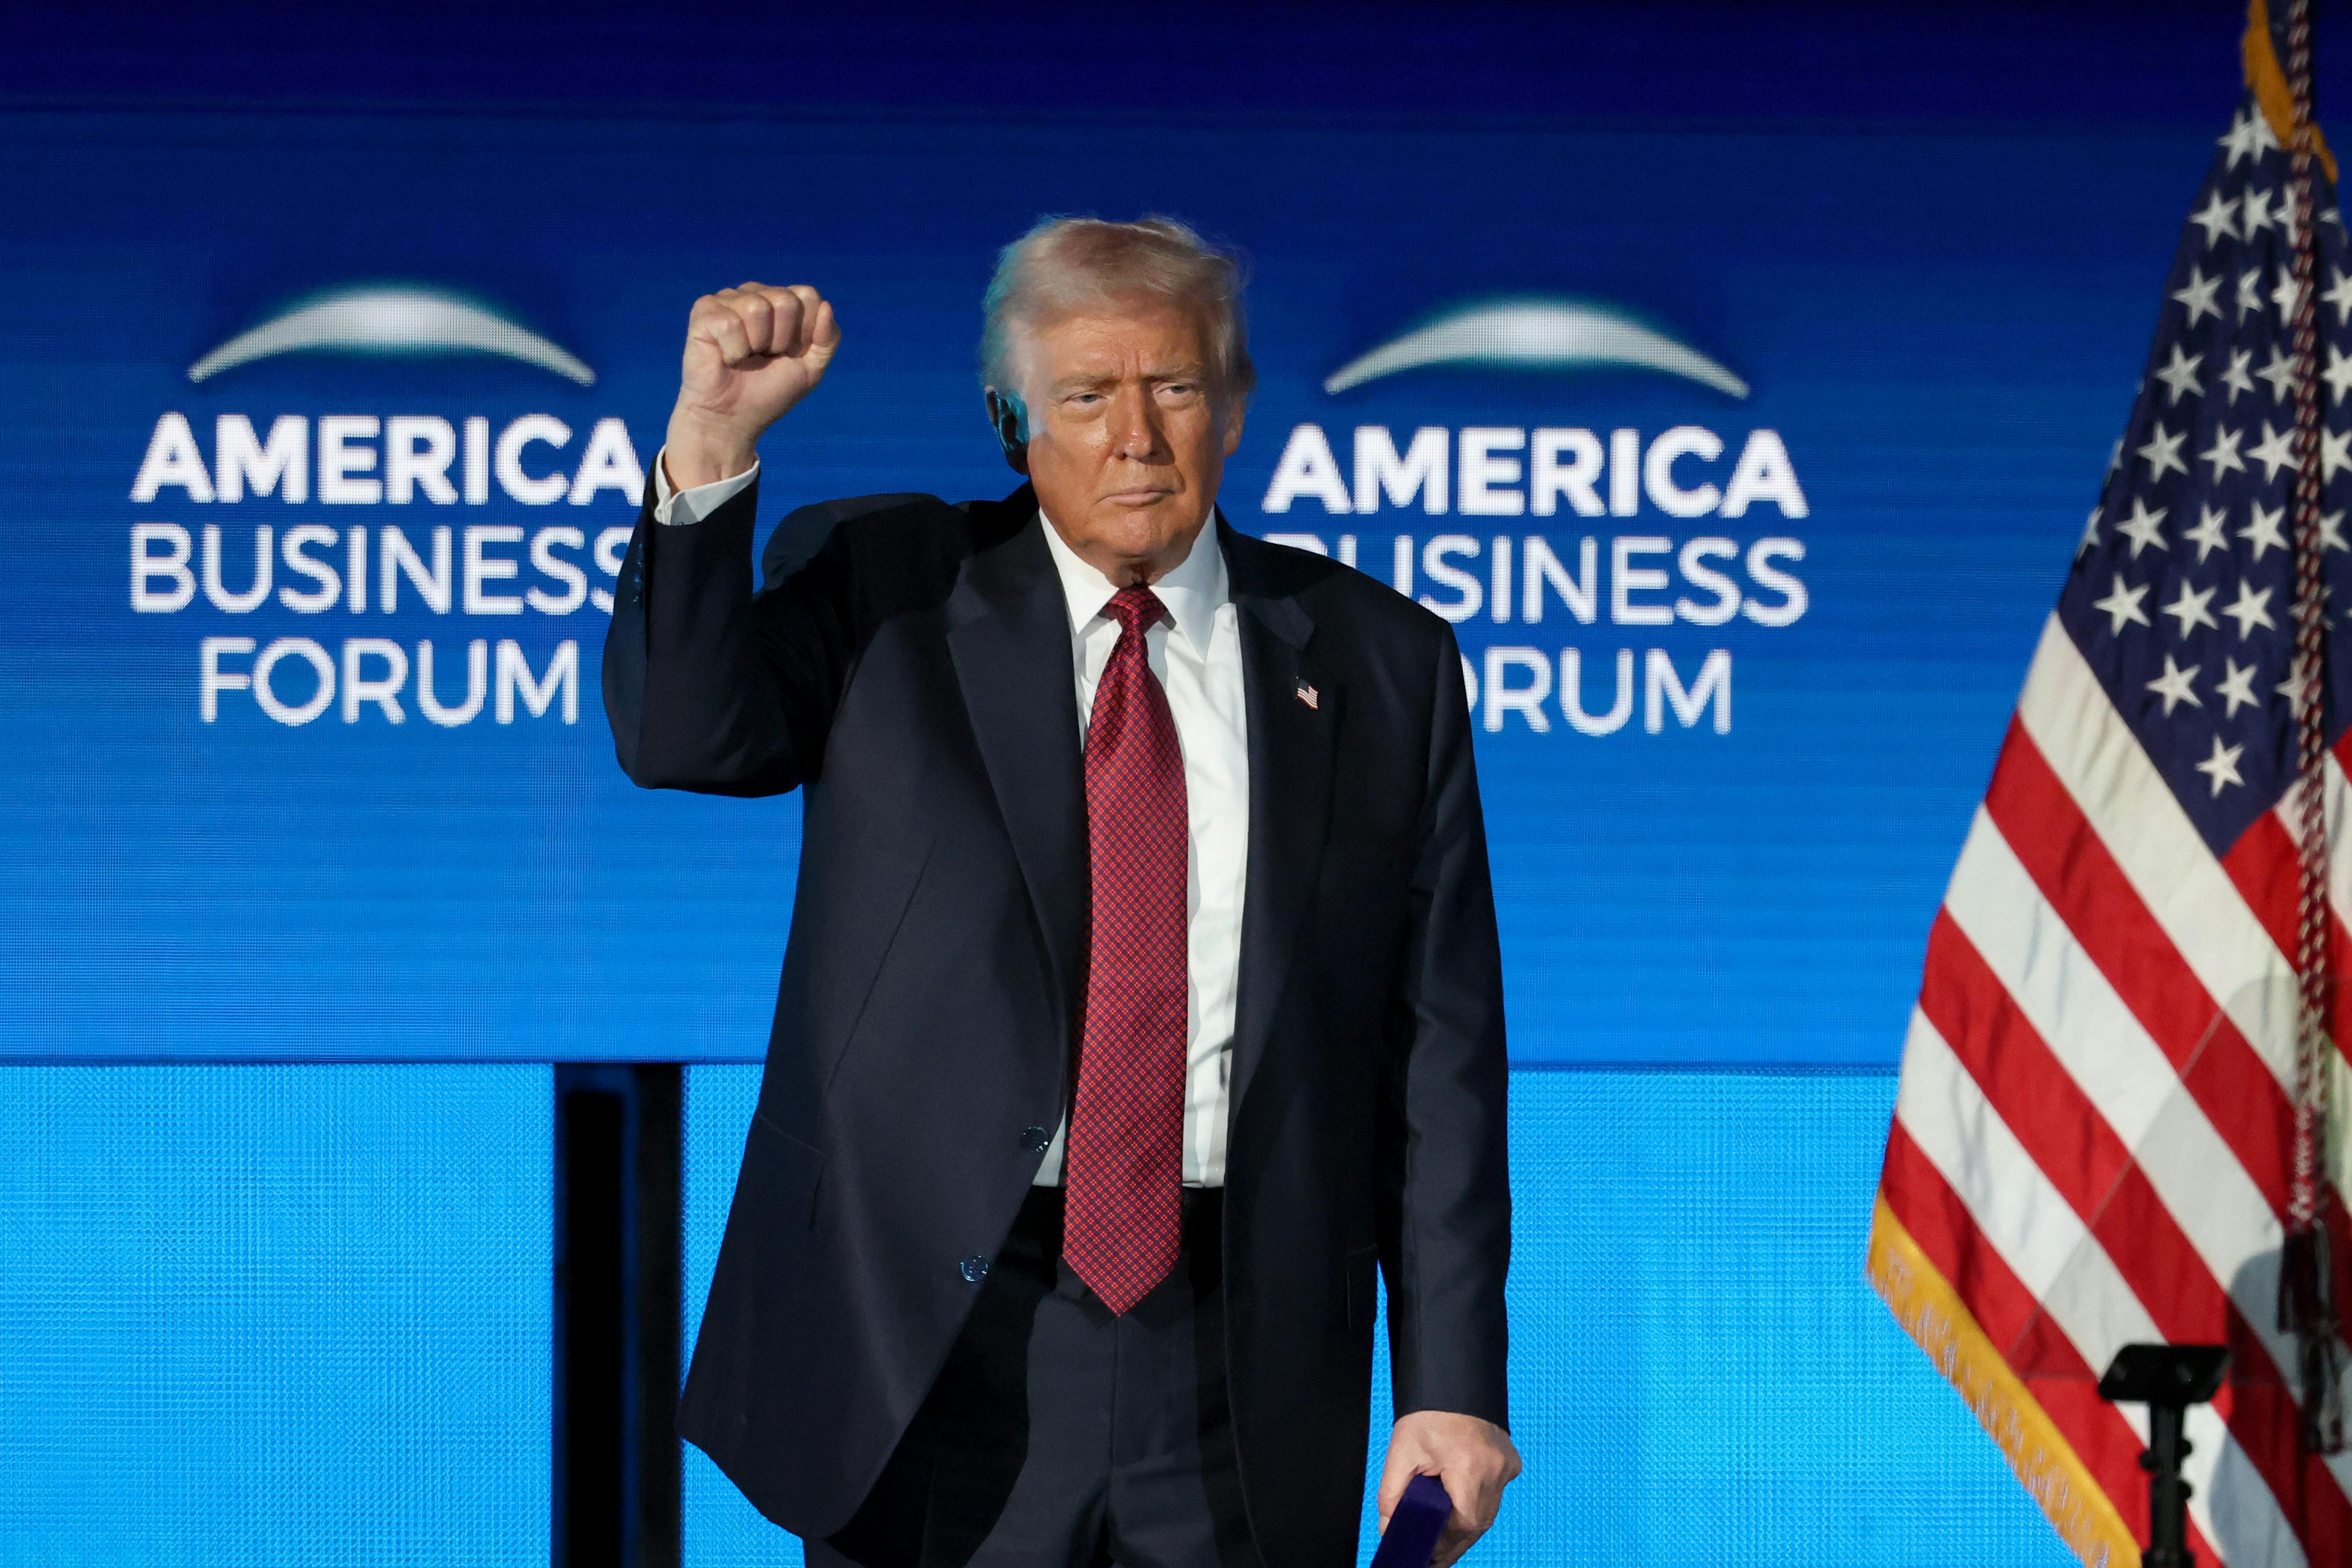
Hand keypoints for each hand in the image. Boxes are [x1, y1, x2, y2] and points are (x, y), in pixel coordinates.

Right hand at [665, 283, 840, 489]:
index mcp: (781, 301)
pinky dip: (733, 350)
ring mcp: (727, 300)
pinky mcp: (704, 313)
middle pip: (786, 300)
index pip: (808, 295)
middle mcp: (754, 294)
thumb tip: (826, 306)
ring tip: (745, 357)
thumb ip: (828, 339)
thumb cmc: (769, 392)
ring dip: (756, 344)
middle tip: (765, 357)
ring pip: (757, 307)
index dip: (805, 334)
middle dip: (782, 339)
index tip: (790, 354)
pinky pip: (729, 322)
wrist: (733, 419)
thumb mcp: (811, 369)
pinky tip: (726, 358)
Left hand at [1377, 1410, 1520, 1565]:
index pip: (1464, 1524)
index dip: (1444, 1544)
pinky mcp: (1511, 1462)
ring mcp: (1506, 1466)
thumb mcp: (1401, 1452)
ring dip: (1466, 1527)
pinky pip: (1495, 1495)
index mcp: (1469, 1466)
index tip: (1426, 1554)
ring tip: (1443, 1542)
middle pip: (1479, 1524)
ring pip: (1489, 1513)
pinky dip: (1478, 1506)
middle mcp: (1495, 1469)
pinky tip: (1460, 1512)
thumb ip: (1391, 1496)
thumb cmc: (1428, 1415)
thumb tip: (1389, 1530)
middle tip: (1432, 1556)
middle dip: (1454, 1543)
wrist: (1453, 1381)